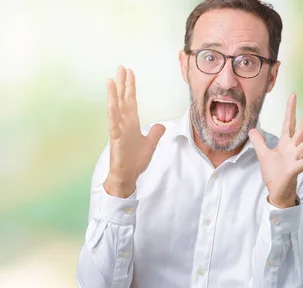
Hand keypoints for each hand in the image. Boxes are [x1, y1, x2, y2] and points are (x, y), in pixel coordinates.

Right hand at [104, 66, 165, 197]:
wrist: (128, 175)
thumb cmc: (136, 161)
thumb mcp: (150, 144)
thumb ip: (155, 133)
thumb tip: (161, 125)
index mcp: (132, 123)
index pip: (131, 101)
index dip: (131, 87)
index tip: (130, 73)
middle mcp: (124, 123)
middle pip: (123, 99)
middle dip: (122, 83)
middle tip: (121, 67)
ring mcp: (118, 129)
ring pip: (115, 108)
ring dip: (114, 93)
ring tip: (112, 79)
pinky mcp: (116, 138)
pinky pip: (113, 123)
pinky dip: (112, 112)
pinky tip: (111, 102)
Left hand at [248, 93, 302, 207]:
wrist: (277, 191)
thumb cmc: (274, 173)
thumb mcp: (263, 154)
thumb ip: (259, 141)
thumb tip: (252, 129)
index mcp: (285, 143)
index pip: (288, 123)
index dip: (290, 109)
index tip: (293, 95)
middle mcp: (293, 148)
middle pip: (300, 129)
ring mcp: (296, 158)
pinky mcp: (295, 169)